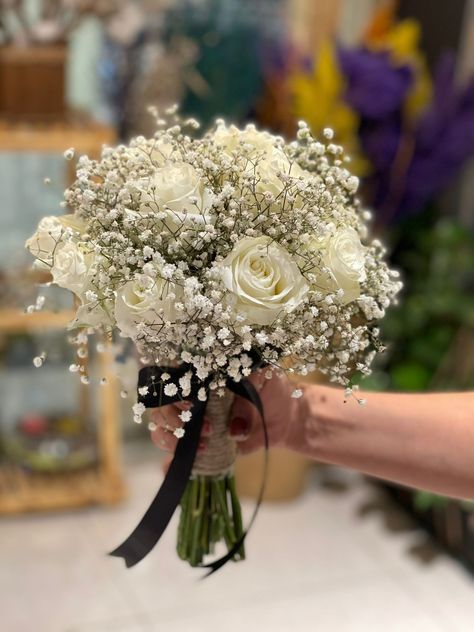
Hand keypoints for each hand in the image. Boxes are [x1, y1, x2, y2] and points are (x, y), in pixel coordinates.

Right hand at [149, 370, 305, 455]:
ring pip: (161, 430)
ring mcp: (192, 423)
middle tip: (206, 428)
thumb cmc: (272, 390)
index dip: (174, 393)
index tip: (191, 404)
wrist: (287, 418)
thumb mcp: (262, 377)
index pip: (170, 380)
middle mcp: (191, 399)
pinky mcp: (200, 445)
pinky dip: (170, 463)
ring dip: (175, 441)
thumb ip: (245, 384)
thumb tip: (232, 422)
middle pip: (160, 407)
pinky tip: (172, 468)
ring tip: (203, 446)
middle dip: (175, 420)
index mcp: (201, 377)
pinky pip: (176, 455)